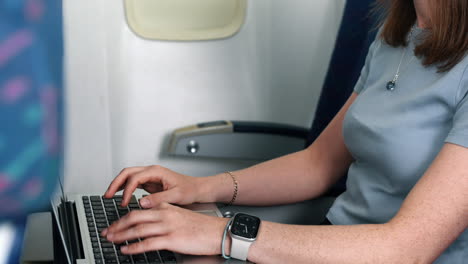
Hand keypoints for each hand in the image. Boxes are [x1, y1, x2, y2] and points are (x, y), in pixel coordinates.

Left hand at [101, 203, 229, 255]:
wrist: (218, 232)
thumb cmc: (202, 226)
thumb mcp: (181, 215)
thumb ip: (165, 214)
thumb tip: (150, 221)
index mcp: (167, 207)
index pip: (139, 210)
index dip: (123, 217)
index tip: (114, 224)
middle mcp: (165, 215)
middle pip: (134, 217)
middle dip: (117, 225)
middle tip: (107, 232)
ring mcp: (168, 226)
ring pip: (138, 229)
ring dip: (121, 235)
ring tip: (111, 240)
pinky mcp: (172, 239)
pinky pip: (148, 243)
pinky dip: (134, 247)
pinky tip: (126, 250)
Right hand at [104, 165, 207, 207]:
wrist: (197, 189)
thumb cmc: (190, 190)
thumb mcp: (176, 196)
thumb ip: (159, 199)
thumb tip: (142, 202)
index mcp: (156, 171)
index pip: (135, 177)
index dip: (127, 190)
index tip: (124, 202)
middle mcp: (152, 171)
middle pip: (127, 172)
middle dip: (115, 183)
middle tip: (107, 195)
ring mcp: (150, 176)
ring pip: (128, 176)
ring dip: (118, 185)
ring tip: (109, 196)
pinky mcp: (150, 183)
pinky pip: (133, 183)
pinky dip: (125, 188)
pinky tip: (120, 196)